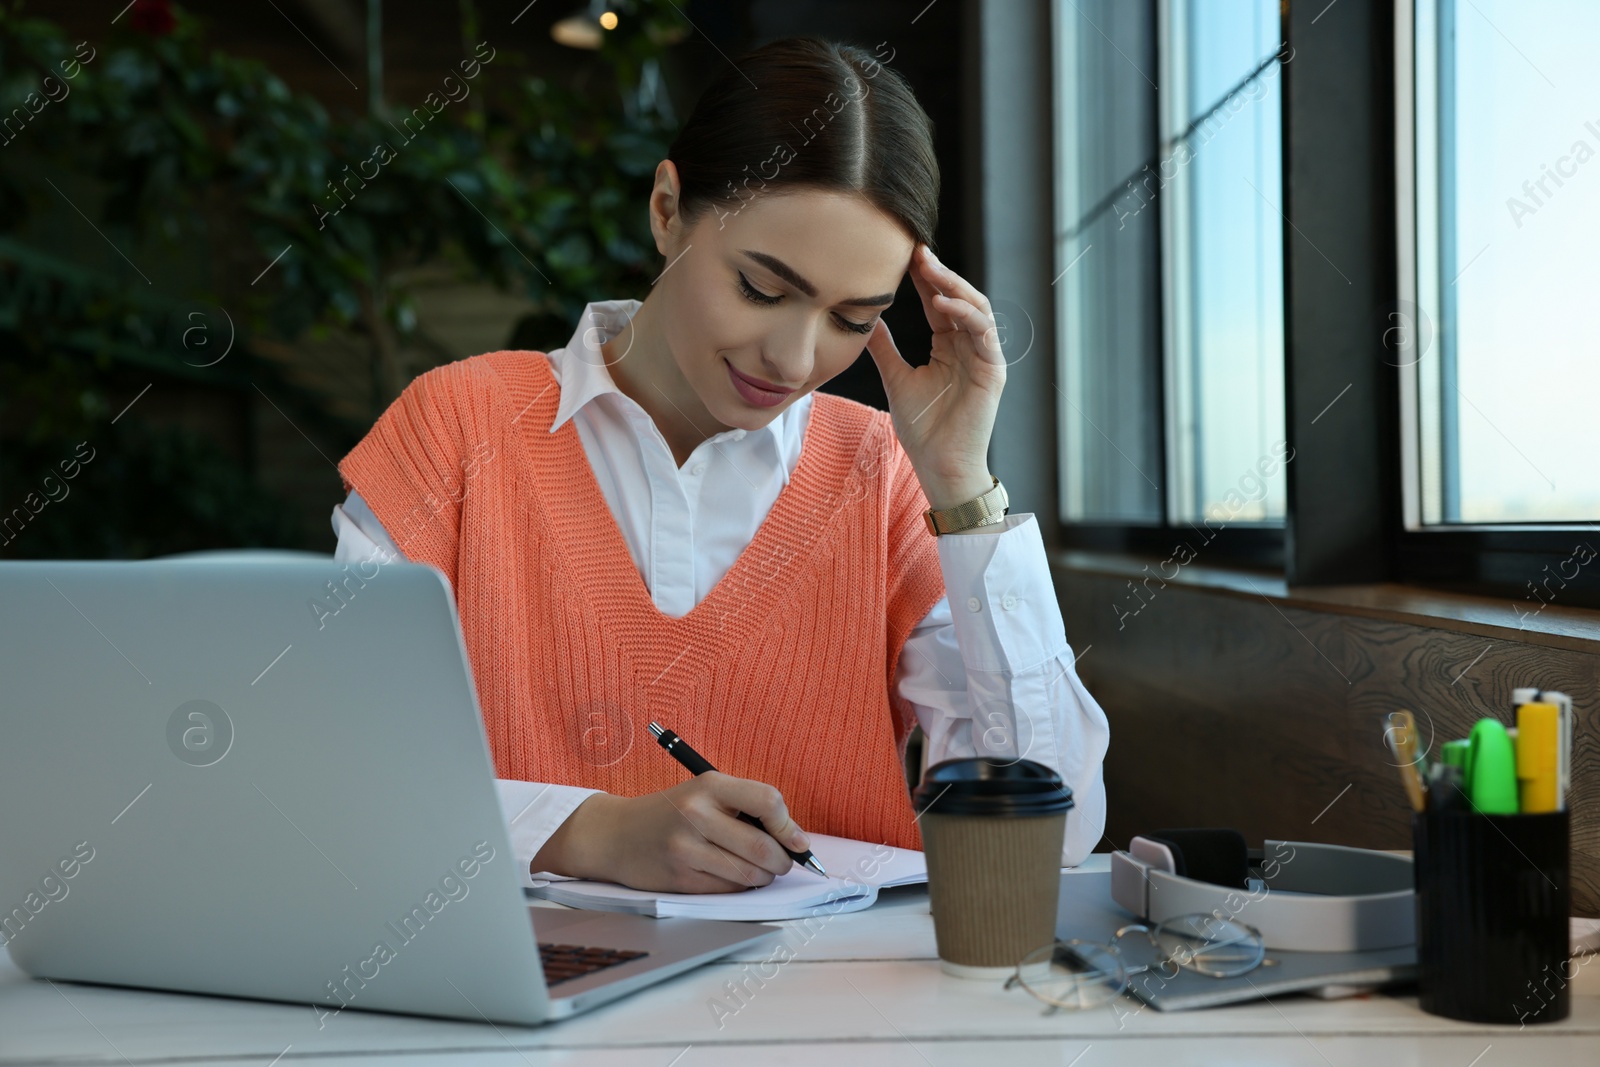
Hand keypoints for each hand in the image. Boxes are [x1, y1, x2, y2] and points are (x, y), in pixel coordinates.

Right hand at [529, 772, 811, 892]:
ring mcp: (686, 848)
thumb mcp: (705, 793)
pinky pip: (728, 889)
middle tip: (783, 862)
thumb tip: (795, 840)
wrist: (617, 834)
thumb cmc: (673, 812)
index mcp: (710, 785)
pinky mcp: (680, 878)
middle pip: (762, 846)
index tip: (798, 841)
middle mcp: (696, 814)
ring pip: (749, 873)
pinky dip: (741, 886)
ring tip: (758, 869)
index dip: (789, 825)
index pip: (767, 801)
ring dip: (764, 877)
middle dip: (782, 860)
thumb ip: (747, 808)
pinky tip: (732, 876)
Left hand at [864, 243, 1005, 509]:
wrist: (940, 467)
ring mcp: (984, 357)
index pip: (937, 302)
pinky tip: (942, 303)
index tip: (903, 254)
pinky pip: (983, 333)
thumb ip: (885, 348)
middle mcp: (969, 346)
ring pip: (976, 308)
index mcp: (949, 346)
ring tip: (929, 269)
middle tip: (916, 250)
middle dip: (939, 272)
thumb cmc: (923, 429)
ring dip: (954, 286)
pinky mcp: (993, 371)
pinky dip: (965, 314)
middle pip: (958, 298)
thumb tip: (866, 318)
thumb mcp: (896, 378)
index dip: (923, 278)